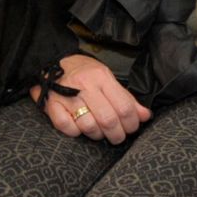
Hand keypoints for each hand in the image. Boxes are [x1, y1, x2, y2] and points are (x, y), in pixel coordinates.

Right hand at [28, 53, 151, 144]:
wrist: (51, 60)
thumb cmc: (82, 71)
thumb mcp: (106, 78)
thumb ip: (126, 98)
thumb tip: (145, 116)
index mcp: (101, 77)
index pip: (125, 107)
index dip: (132, 123)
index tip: (131, 127)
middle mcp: (85, 86)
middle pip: (108, 120)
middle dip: (117, 134)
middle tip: (117, 136)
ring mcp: (67, 96)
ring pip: (89, 127)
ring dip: (97, 135)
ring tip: (99, 131)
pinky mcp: (51, 105)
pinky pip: (67, 128)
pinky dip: (75, 132)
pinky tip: (79, 127)